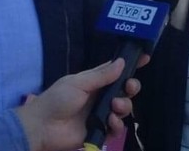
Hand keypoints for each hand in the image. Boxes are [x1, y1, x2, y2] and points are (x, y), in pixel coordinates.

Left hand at [15, 58, 142, 150]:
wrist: (43, 127)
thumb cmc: (58, 100)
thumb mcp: (78, 83)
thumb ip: (101, 75)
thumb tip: (122, 62)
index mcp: (94, 81)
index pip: (115, 70)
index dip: (130, 65)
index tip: (145, 58)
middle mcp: (101, 96)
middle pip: (125, 90)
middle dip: (131, 87)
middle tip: (129, 88)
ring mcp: (101, 114)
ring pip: (124, 108)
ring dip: (124, 106)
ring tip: (115, 107)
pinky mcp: (101, 131)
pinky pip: (117, 127)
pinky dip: (117, 124)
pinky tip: (110, 122)